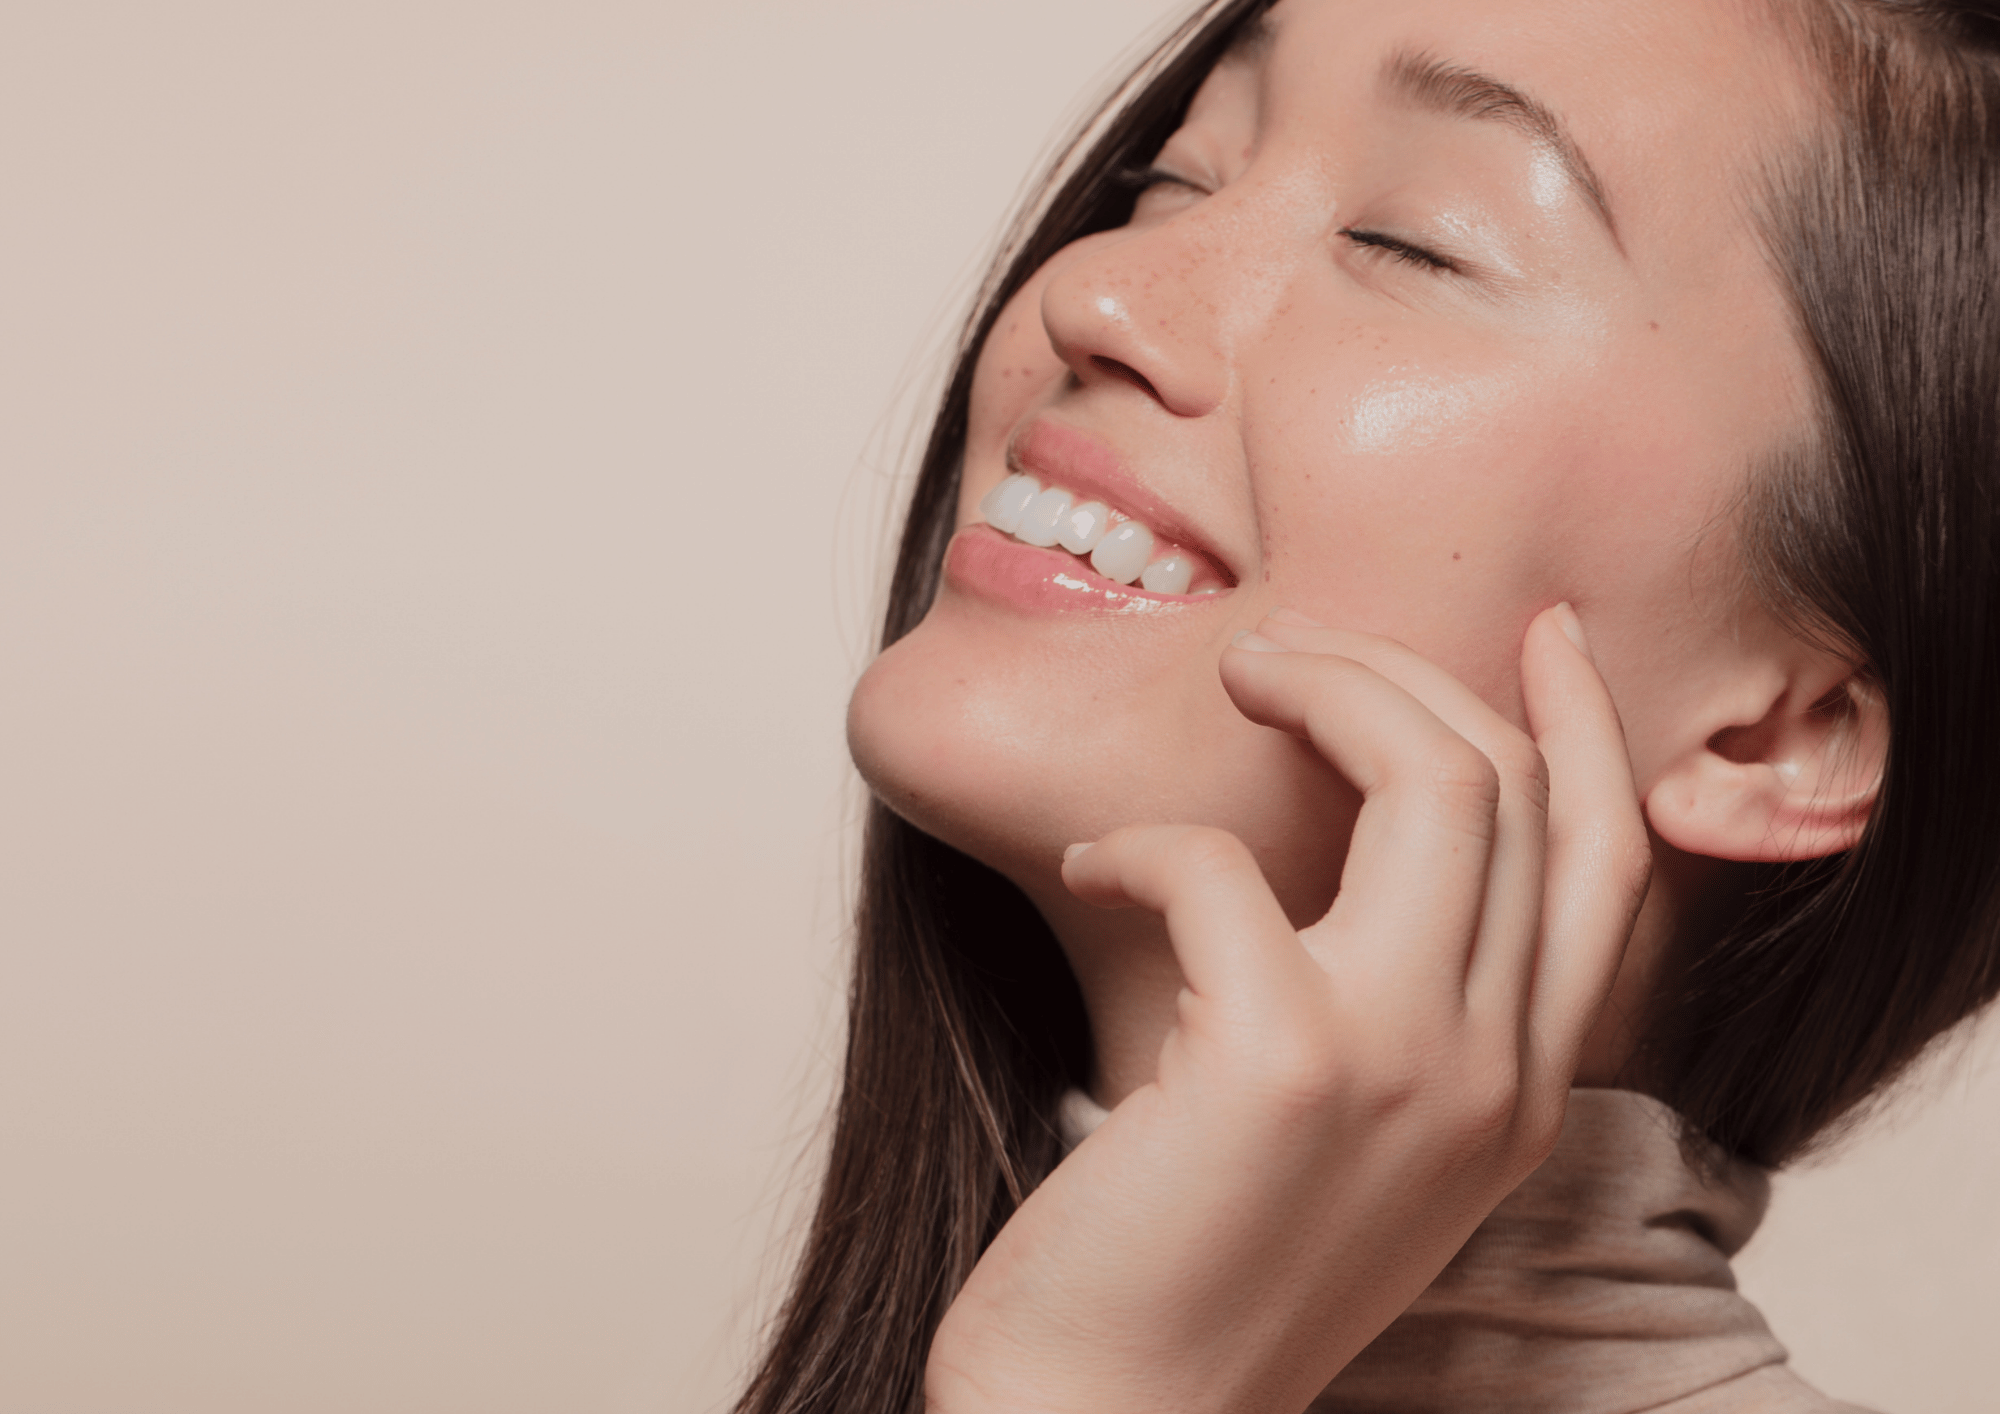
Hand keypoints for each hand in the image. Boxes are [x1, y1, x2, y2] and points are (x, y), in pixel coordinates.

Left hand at [923, 605, 1651, 1413]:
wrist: (1114, 1413)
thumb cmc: (1203, 1259)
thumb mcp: (1359, 1137)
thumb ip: (1403, 1008)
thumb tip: (1354, 837)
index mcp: (1525, 1093)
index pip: (1614, 864)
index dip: (1591, 726)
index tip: (1543, 632)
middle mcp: (1495, 1076)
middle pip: (1520, 789)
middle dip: (1410, 674)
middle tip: (1298, 644)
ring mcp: (1403, 1065)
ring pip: (1434, 781)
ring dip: (1321, 689)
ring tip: (1238, 680)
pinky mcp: (1278, 1060)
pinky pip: (1220, 864)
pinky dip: (1139, 843)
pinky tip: (1089, 871)